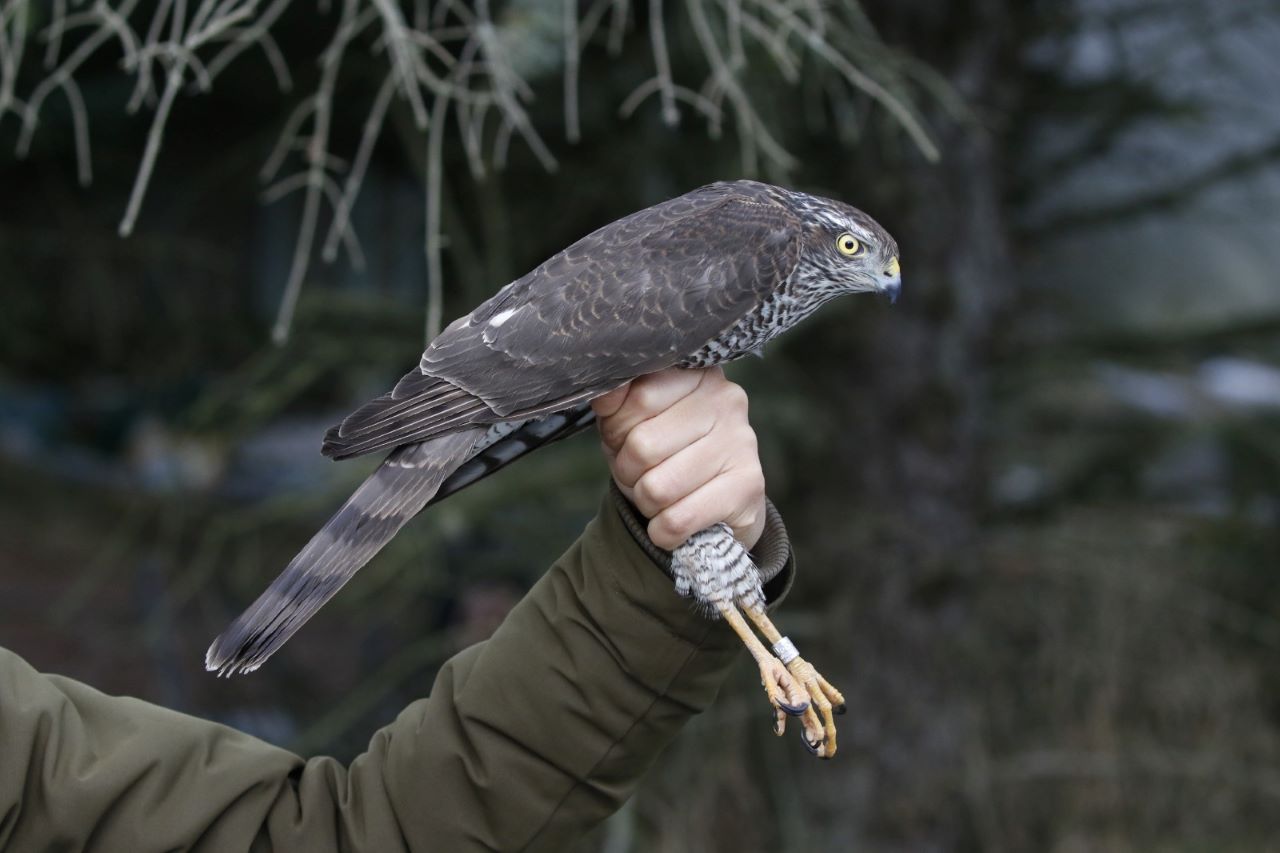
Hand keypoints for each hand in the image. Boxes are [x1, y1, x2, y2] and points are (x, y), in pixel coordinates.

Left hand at [591, 367, 766, 550]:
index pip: (637, 397)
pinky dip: (663, 532)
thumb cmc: (666, 457)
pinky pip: (678, 520)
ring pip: (657, 488)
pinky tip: (673, 522)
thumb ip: (617, 404)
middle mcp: (726, 399)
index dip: (616, 430)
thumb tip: (605, 394)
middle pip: (643, 445)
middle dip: (629, 472)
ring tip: (662, 498)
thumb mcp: (633, 424)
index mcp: (696, 374)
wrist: (717, 508)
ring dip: (646, 504)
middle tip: (642, 476)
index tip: (626, 439)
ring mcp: (741, 442)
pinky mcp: (748, 487)